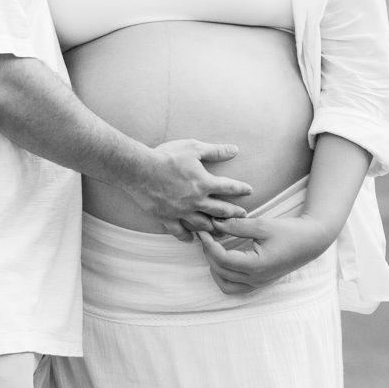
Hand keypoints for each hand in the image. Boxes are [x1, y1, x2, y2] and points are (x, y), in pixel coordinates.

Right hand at [127, 139, 252, 241]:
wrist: (139, 169)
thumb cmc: (166, 156)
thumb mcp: (192, 148)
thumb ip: (215, 151)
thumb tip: (234, 150)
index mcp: (204, 183)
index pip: (229, 187)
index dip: (241, 189)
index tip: (249, 190)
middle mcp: (196, 200)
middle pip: (220, 210)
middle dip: (234, 213)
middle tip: (243, 215)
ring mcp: (181, 211)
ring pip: (202, 224)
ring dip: (214, 228)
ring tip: (222, 231)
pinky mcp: (166, 217)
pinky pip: (179, 231)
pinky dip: (186, 236)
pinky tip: (191, 239)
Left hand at [195, 214, 333, 294]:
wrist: (312, 241)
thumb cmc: (289, 232)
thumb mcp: (262, 225)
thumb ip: (236, 225)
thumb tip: (214, 223)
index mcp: (257, 266)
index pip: (222, 259)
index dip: (208, 244)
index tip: (203, 231)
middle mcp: (257, 279)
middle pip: (220, 271)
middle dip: (209, 253)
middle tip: (207, 236)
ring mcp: (259, 283)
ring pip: (226, 285)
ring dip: (215, 268)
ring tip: (213, 249)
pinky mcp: (261, 282)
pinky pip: (236, 287)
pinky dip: (225, 276)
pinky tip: (224, 259)